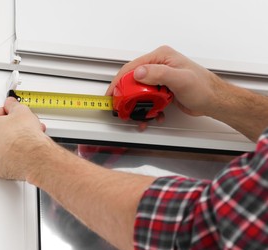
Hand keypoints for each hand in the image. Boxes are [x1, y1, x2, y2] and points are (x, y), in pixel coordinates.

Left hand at [0, 97, 48, 179]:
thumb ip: (13, 106)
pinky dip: (11, 154)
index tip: (11, 112)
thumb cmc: (25, 138)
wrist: (34, 157)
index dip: (5, 112)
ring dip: (10, 140)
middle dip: (9, 127)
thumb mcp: (21, 112)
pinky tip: (22, 149)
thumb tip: (12, 104)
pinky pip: (2, 158)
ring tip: (25, 137)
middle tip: (20, 125)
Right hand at [107, 45, 226, 117]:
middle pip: (133, 80)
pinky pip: (148, 98)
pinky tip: (152, 115)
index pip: (133, 67)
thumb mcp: (181, 79)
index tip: (112, 92)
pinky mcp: (162, 89)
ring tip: (137, 114)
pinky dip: (147, 108)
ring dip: (137, 104)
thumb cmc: (203, 88)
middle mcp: (159, 65)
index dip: (119, 80)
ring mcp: (160, 78)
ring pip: (139, 91)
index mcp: (161, 57)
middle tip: (122, 107)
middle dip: (126, 95)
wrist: (214, 101)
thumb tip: (139, 72)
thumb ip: (159, 73)